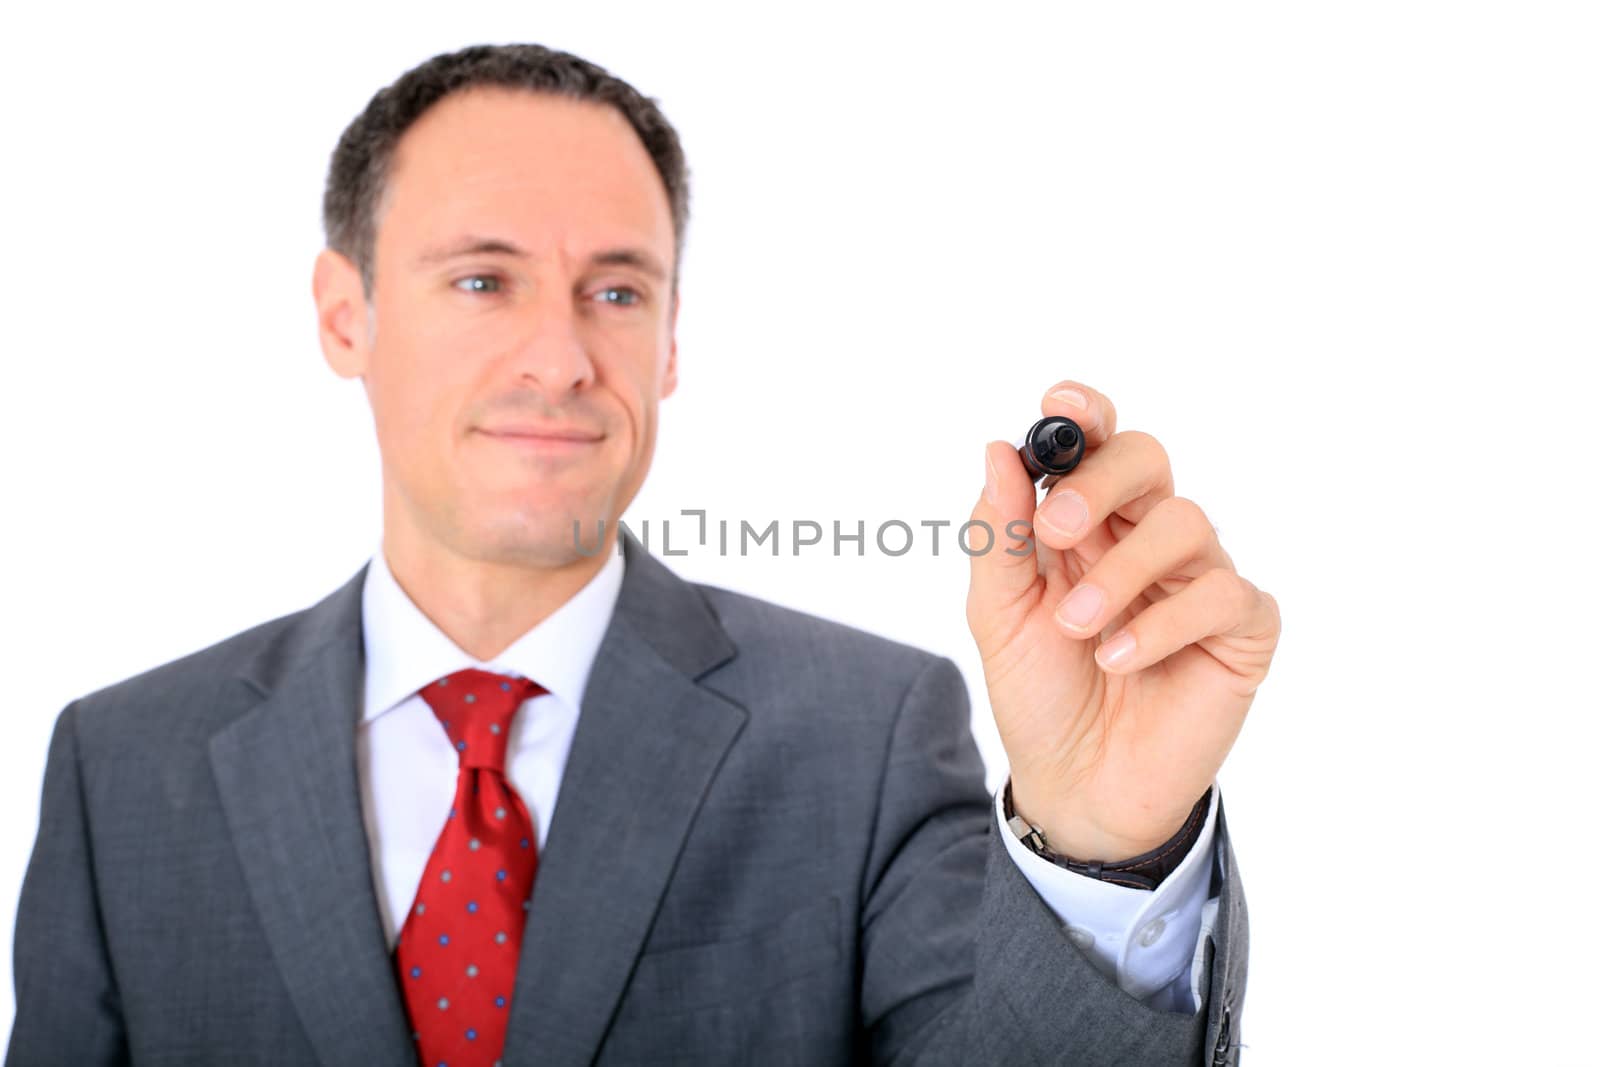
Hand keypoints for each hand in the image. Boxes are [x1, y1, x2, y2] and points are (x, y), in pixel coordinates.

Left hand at [966, 381, 1280, 860]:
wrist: (1074, 788)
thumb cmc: (1040, 693)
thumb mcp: (998, 615)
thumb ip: (998, 534)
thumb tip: (997, 449)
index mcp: (1089, 522)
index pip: (1099, 443)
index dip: (1087, 412)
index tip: (1060, 404)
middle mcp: (1147, 538)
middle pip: (1148, 457)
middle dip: (1098, 482)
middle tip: (1054, 530)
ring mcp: (1199, 579)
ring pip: (1184, 521)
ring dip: (1119, 571)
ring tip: (1076, 627)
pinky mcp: (1241, 630)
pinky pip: (1221, 594)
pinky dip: (1161, 622)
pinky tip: (1119, 658)